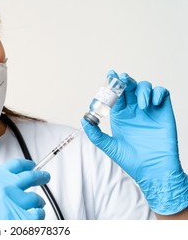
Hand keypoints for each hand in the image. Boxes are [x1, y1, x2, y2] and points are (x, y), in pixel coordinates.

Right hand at [0, 158, 49, 219]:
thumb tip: (13, 185)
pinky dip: (38, 216)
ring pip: (36, 199)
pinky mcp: (21, 218)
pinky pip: (37, 215)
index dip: (28, 164)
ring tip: (37, 206)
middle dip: (41, 176)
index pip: (17, 165)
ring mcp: (15, 202)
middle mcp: (7, 186)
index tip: (32, 165)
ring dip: (38, 203)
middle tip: (44, 177)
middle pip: (31, 176)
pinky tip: (35, 216)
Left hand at [81, 70, 187, 214]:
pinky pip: (162, 94)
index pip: (115, 95)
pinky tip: (152, 104)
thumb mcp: (109, 146)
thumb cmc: (131, 160)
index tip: (109, 75)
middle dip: (125, 80)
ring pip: (145, 87)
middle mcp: (134, 110)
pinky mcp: (163, 112)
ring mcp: (149, 110)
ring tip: (141, 105)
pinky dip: (157, 93)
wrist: (152, 170)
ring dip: (141, 89)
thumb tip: (83, 119)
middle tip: (122, 79)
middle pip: (129, 87)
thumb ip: (95, 133)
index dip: (112, 84)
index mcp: (120, 115)